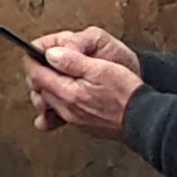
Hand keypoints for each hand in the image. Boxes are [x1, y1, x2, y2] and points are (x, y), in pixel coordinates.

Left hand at [22, 26, 140, 138]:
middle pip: (40, 89)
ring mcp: (74, 119)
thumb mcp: (101, 68)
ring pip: (49, 101)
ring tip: (54, 74)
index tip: (33, 52)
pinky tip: (66, 93)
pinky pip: (61, 112)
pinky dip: (58, 101)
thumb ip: (72, 61)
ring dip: (47, 87)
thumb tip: (51, 54)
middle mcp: (67, 109)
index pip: (37, 76)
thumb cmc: (126, 93)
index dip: (33, 60)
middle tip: (43, 60)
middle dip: (38, 73)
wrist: (143, 119)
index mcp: (69, 93)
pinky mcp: (82, 124)